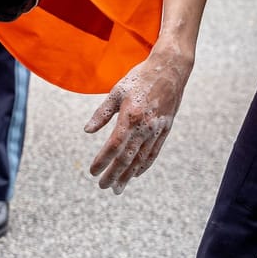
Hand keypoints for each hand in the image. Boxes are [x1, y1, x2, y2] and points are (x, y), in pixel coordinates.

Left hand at [83, 43, 193, 192]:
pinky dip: (144, 165)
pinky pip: (153, 153)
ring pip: (140, 159)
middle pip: (127, 158)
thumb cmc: (140, 78)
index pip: (113, 146)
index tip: (93, 171)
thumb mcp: (116, 91)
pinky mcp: (165, 130)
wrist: (170, 69)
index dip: (102, 160)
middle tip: (103, 186)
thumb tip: (87, 130)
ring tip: (117, 188)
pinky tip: (136, 173)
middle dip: (114, 174)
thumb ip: (102, 113)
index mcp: (130, 116)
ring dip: (128, 175)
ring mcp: (156, 130)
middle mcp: (144, 126)